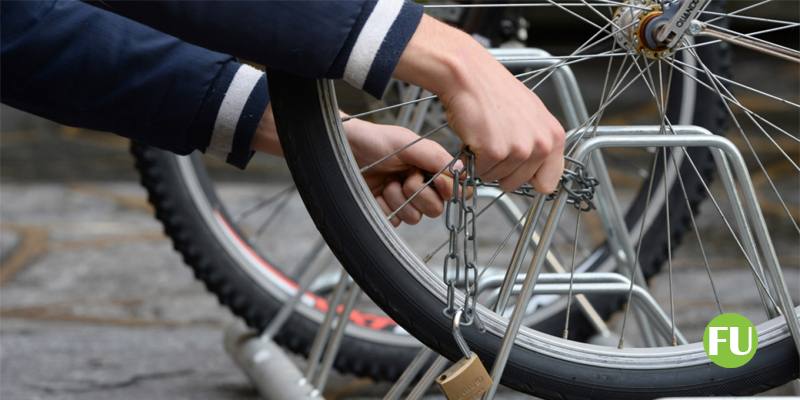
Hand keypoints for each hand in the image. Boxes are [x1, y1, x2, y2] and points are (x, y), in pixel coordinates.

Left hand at [345, 117, 455, 225]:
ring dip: (399, 200)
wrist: (343, 148)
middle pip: (436, 209)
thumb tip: (460, 170)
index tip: (437, 181)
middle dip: (419, 195)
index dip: (449, 190)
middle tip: (405, 178)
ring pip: (415, 218)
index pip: (453, 189)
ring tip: (387, 183)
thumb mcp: (406, 142)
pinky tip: (376, 193)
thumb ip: (434, 157)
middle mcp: (419, 185)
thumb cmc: (373, 141)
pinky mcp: (386, 211)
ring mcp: (402, 199)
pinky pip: (394, 221)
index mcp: (429, 167)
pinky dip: (384, 207)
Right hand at [394, 15, 565, 192]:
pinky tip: (474, 137)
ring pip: (497, 178)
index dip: (528, 178)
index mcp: (554, 136)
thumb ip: (537, 143)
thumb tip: (535, 174)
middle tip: (493, 144)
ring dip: (485, 163)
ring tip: (484, 135)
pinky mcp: (495, 151)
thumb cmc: (494, 91)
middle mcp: (541, 144)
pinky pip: (480, 172)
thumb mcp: (531, 116)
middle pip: (518, 183)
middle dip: (502, 170)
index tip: (517, 169)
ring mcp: (519, 149)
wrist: (469, 75)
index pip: (549, 182)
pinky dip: (472, 160)